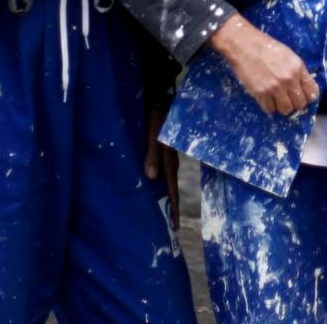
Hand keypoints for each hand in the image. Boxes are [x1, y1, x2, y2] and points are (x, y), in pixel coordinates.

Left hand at [143, 107, 179, 226]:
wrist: (162, 99)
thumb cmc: (156, 118)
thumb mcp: (151, 136)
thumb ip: (151, 155)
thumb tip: (151, 177)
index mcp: (170, 161)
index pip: (172, 189)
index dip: (174, 207)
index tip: (176, 225)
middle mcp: (173, 162)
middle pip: (173, 188)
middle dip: (175, 206)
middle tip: (175, 225)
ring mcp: (171, 157)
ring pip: (171, 181)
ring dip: (171, 195)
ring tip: (170, 211)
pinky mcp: (167, 151)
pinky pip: (168, 172)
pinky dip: (167, 183)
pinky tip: (161, 186)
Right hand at [208, 15, 318, 114]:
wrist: (245, 45)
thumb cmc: (267, 47)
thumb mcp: (289, 55)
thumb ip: (298, 71)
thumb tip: (303, 87)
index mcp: (298, 68)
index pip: (312, 92)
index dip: (308, 97)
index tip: (303, 96)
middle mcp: (289, 79)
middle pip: (300, 104)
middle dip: (295, 103)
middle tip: (288, 98)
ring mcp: (275, 88)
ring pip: (286, 110)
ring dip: (282, 106)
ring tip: (277, 99)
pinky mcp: (261, 93)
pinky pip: (270, 109)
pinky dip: (269, 106)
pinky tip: (266, 98)